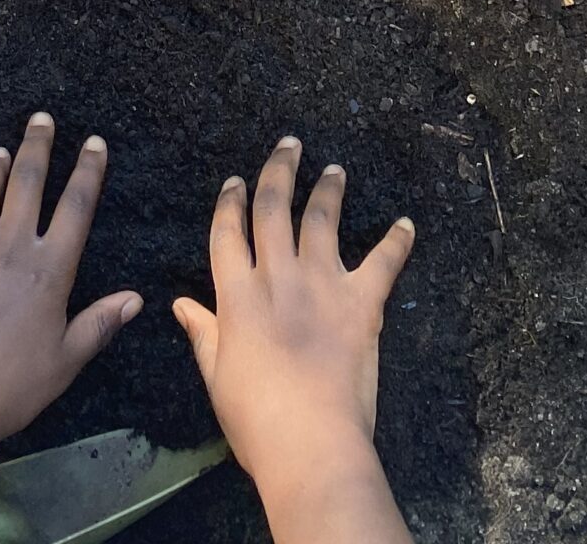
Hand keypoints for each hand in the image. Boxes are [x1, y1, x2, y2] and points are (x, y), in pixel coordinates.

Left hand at [0, 114, 139, 443]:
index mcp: (49, 267)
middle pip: (27, 181)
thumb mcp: (66, 360)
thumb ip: (99, 324)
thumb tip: (136, 298)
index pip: (76, 205)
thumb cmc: (15, 384)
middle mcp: (11, 246)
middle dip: (37, 145)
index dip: (87, 170)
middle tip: (41, 119)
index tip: (94, 142)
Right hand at [173, 141, 413, 487]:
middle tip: (289, 144)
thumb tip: (180, 303)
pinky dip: (397, 241)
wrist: (310, 443)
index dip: (229, 203)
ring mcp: (321, 284)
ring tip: (334, 169)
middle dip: (278, 170)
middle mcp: (277, 276)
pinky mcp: (362, 302)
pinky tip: (406, 223)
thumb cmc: (255, 420)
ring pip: (321, 219)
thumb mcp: (217, 378)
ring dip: (327, 189)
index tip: (234, 181)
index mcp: (237, 295)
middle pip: (273, 207)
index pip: (227, 233)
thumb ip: (203, 334)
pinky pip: (383, 262)